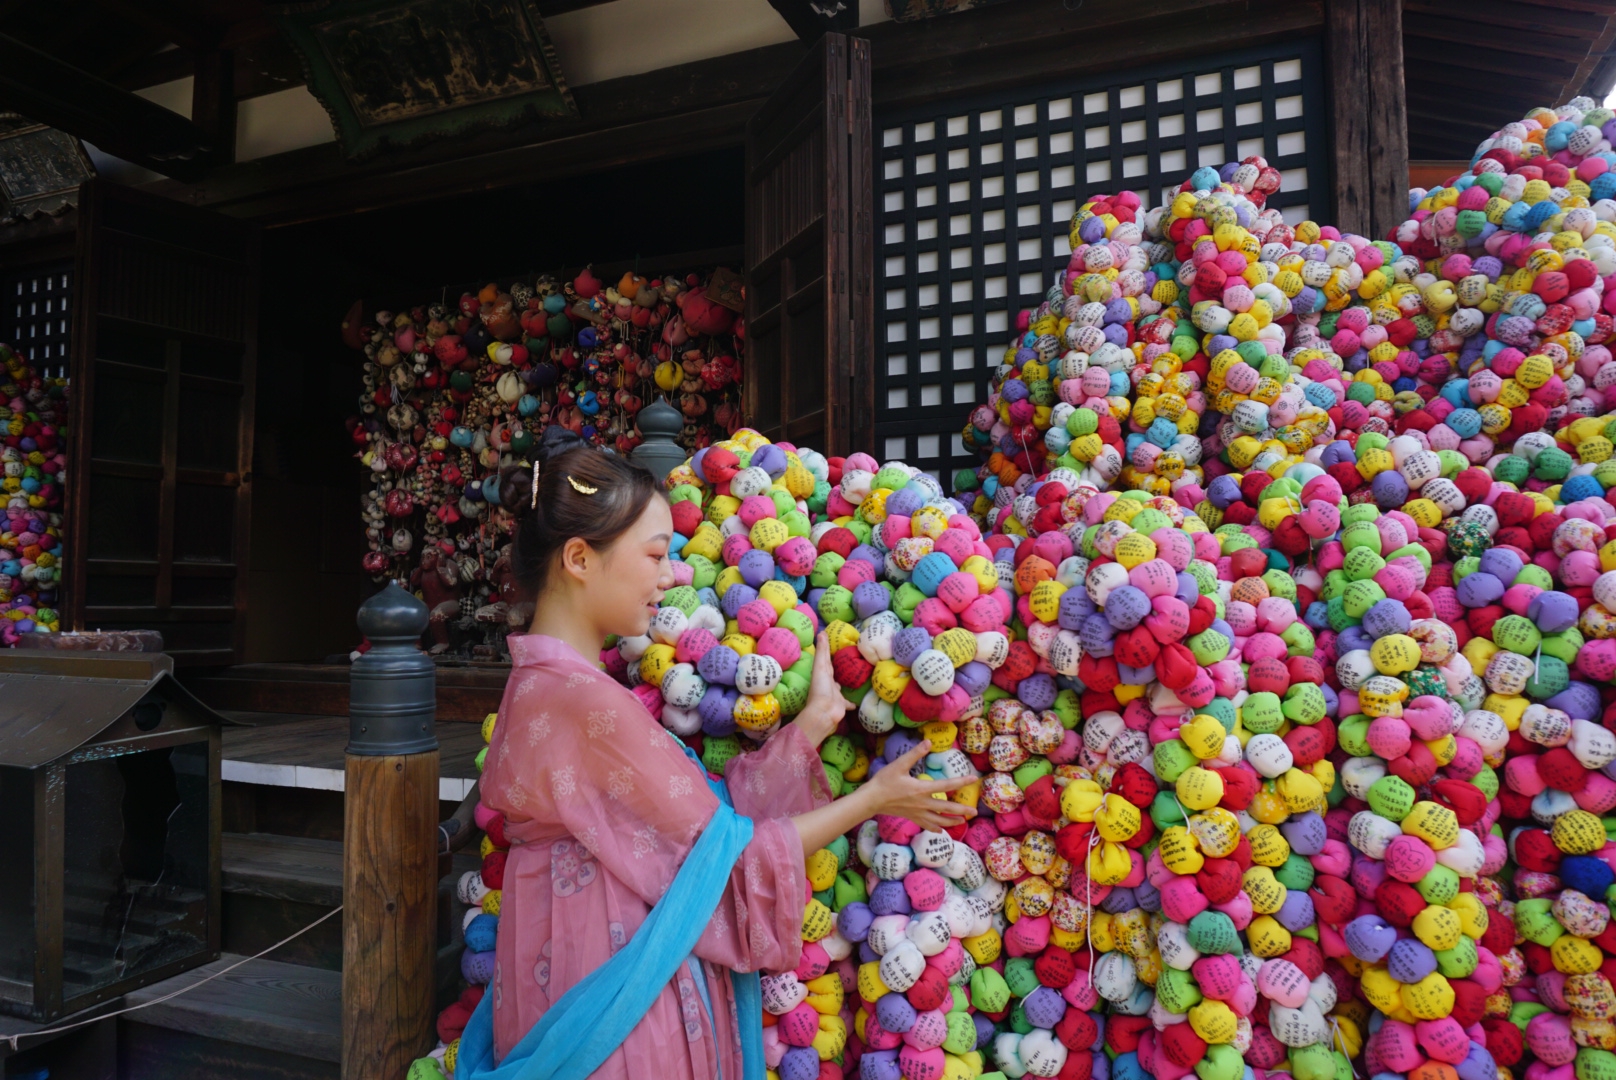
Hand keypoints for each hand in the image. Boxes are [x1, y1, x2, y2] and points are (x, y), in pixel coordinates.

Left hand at [794, 632, 855, 748]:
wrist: (824, 712)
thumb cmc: (821, 688)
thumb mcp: (821, 667)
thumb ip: (822, 651)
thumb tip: (821, 632)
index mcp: (823, 673)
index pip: (826, 660)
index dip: (829, 653)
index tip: (837, 645)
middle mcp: (828, 683)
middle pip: (834, 673)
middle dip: (840, 668)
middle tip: (850, 660)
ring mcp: (835, 695)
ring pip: (842, 688)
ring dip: (847, 684)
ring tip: (857, 677)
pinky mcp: (842, 705)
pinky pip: (849, 703)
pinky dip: (852, 702)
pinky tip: (859, 700)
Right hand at [862, 741, 974, 831]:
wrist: (871, 800)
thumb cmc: (884, 781)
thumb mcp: (899, 764)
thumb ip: (915, 753)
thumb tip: (928, 741)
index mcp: (921, 789)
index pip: (946, 785)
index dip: (961, 782)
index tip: (973, 779)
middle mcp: (922, 803)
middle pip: (946, 808)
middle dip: (961, 810)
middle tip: (974, 812)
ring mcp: (917, 813)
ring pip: (939, 820)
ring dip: (952, 821)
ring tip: (962, 821)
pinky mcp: (911, 817)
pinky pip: (927, 825)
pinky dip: (936, 829)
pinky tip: (941, 830)